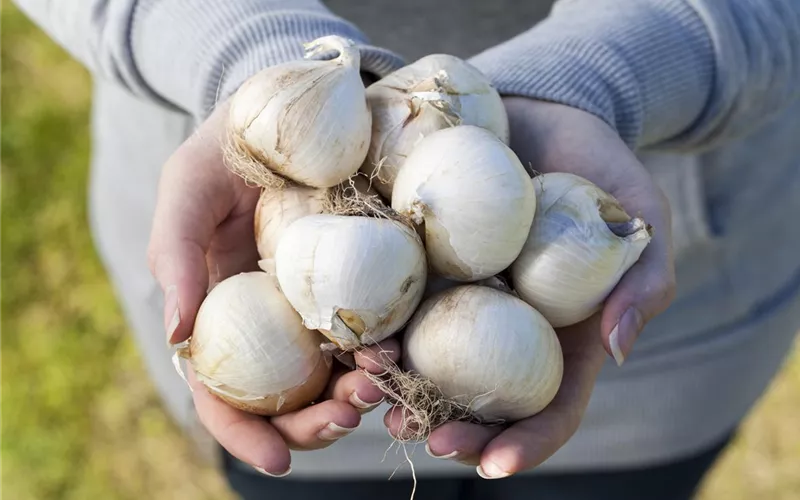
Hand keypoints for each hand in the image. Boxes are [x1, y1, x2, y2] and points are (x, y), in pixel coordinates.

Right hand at [147, 101, 392, 475]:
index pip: (221, 393)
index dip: (243, 433)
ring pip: (334, 376)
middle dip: (315, 425)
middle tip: (349, 418)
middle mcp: (268, 323)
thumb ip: (174, 253)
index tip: (276, 462)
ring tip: (381, 390)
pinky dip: (386, 353)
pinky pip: (372, 330)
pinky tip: (402, 352)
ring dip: (357, 397)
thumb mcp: (187, 187)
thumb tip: (176, 332)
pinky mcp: (357, 285)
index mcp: (220, 313)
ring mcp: (313, 307)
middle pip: (285, 399)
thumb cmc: (227, 150)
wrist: (291, 111)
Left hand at [386, 98, 675, 476]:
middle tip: (421, 437)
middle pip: (477, 399)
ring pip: (423, 359)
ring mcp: (453, 297)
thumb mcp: (639, 217)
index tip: (492, 466)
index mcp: (556, 334)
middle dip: (448, 428)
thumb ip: (645, 280)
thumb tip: (619, 350)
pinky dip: (370, 322)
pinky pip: (389, 300)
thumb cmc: (597, 166)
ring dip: (396, 386)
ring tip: (371, 391)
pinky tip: (347, 333)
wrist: (536, 109)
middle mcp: (500, 328)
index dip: (524, 443)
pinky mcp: (415, 261)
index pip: (548, 407)